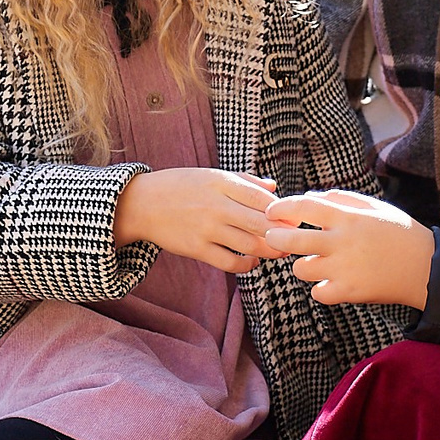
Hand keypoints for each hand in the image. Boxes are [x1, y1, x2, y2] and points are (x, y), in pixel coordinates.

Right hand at [115, 168, 279, 273]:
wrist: (142, 204)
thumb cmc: (181, 186)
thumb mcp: (211, 175)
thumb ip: (244, 181)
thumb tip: (274, 190)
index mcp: (222, 183)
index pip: (262, 198)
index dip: (284, 211)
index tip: (296, 218)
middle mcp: (216, 205)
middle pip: (262, 223)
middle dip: (284, 233)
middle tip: (295, 238)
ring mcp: (206, 229)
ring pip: (251, 245)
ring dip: (270, 251)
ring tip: (278, 250)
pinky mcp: (197, 248)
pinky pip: (231, 262)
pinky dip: (247, 264)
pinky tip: (252, 260)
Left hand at [260, 190, 433, 308]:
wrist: (428, 268)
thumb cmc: (400, 233)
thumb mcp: (375, 206)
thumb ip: (342, 198)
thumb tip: (312, 196)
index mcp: (349, 217)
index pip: (305, 205)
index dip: (282, 207)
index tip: (271, 211)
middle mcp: (343, 241)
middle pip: (293, 238)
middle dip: (276, 237)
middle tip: (274, 237)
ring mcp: (346, 268)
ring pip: (302, 268)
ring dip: (302, 265)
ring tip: (313, 263)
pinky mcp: (351, 291)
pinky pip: (318, 292)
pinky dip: (320, 288)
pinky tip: (329, 282)